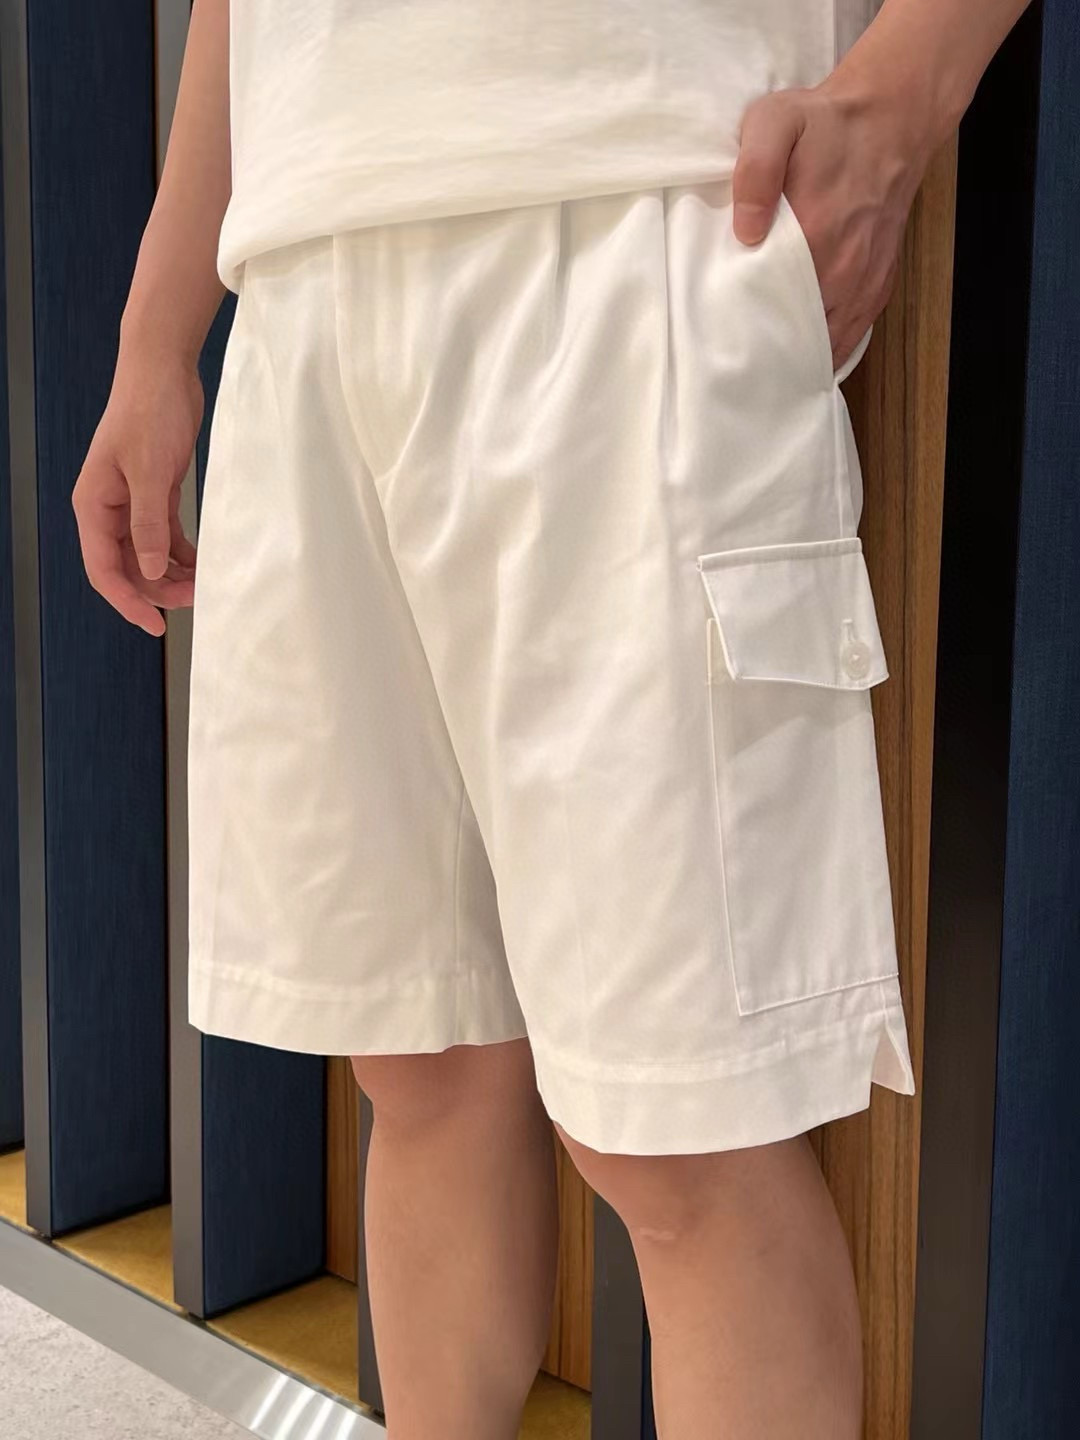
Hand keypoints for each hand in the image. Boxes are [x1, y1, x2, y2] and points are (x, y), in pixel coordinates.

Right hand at [72, 343, 202, 635]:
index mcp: (94, 506)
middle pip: (127, 568)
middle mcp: (109, 509)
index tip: (155, 625)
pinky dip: (181, 553)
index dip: (128, 601)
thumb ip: (148, 525)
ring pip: (147, 555)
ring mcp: (132, 503)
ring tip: (204, 585)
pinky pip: (165, 536)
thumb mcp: (150, 473)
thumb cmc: (150, 412)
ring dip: (172, 574)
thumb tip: (149, 570)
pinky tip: (202, 565)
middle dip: (157, 589)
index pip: (104, 569)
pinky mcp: (156, 493)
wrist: (163, 370)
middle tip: (195, 601)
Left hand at [732, 78, 933, 372]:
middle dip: (768, 353)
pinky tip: (802, 360)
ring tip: (765, 373)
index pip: (772, 305)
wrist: (892, 118)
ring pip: (827, 341)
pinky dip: (828, 351)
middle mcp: (844, 268)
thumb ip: (755, 171)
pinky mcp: (878, 283)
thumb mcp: (775, 122)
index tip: (720, 344)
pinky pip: (853, 333)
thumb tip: (746, 230)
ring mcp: (864, 280)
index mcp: (815, 235)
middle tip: (734, 367)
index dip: (745, 329)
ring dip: (798, 357)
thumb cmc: (826, 123)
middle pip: (799, 333)